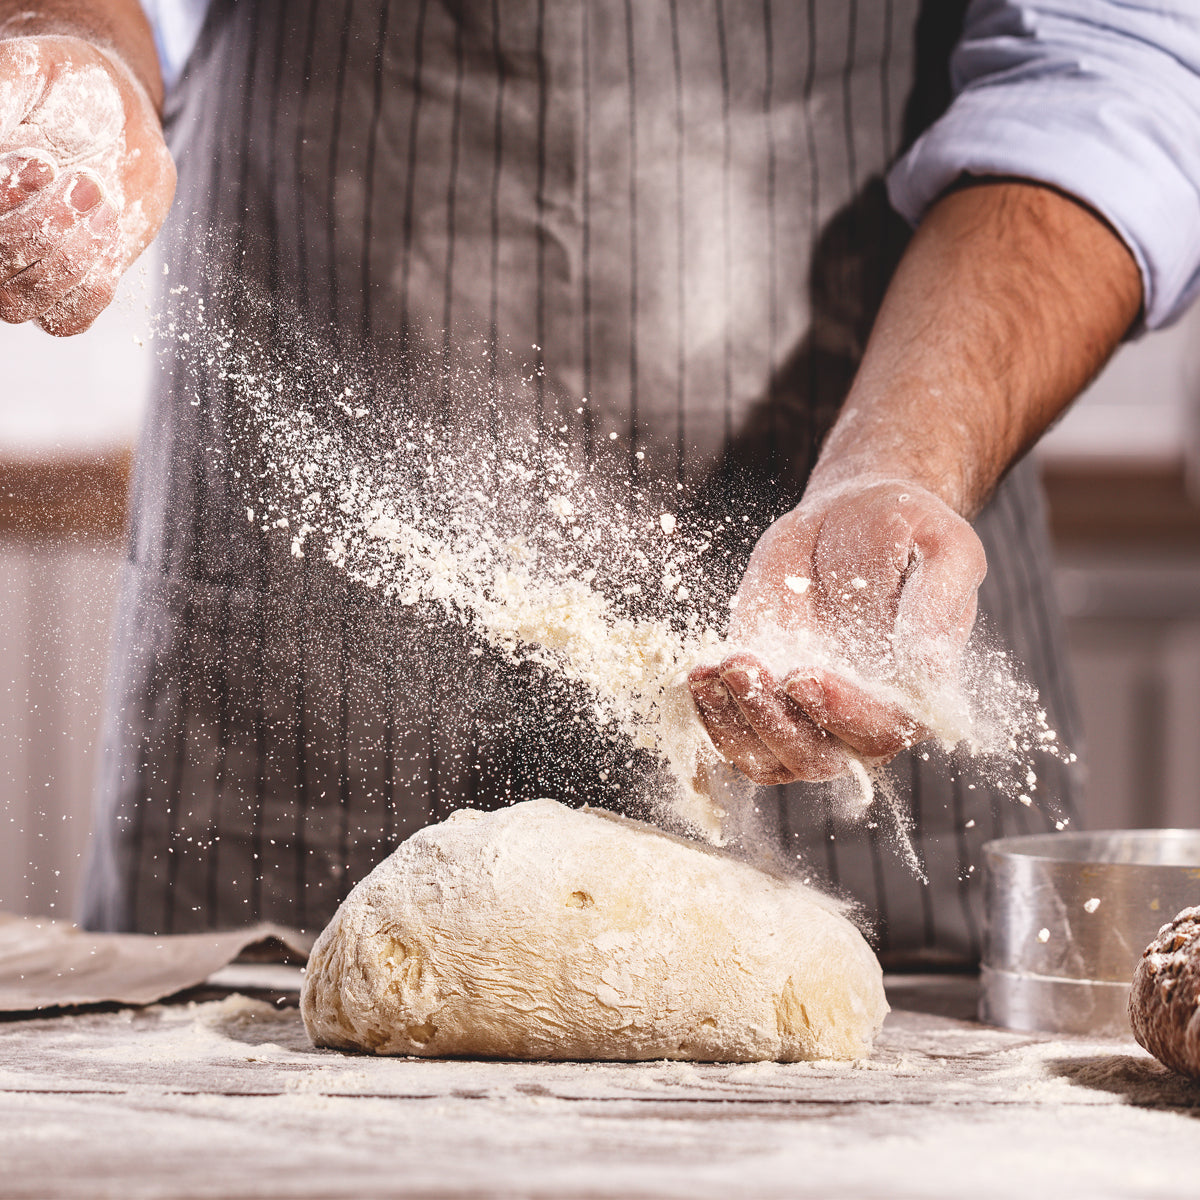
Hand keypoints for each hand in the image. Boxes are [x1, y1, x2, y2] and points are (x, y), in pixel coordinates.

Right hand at [0, 35, 174, 333]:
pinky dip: (93, 283)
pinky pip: (67, 321)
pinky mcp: (66, 293)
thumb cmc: (61, 89)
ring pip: (22, 302)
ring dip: (72, 255)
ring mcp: (17, 274)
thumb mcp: (23, 77)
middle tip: (84, 180)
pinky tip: (107, 235)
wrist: (119, 119)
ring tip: (101, 201)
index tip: (39, 162)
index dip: (4, 201)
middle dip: (44, 227)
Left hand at [688, 480, 986, 784]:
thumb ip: (938, 604)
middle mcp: (857, 717)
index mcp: (913, 694)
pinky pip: (732, 731)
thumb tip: (928, 669)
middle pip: (816, 758)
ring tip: (714, 669)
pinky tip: (699, 673)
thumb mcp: (943, 549)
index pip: (879, 730)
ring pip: (767, 757)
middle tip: (744, 667)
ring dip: (734, 724)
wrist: (852, 513)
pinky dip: (710, 713)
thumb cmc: (906, 528)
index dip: (839, 713)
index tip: (803, 676)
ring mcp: (804, 711)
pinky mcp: (762, 692)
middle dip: (774, 722)